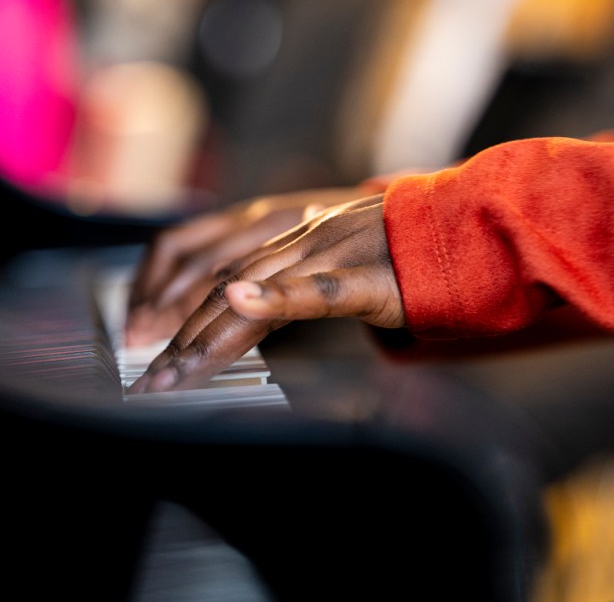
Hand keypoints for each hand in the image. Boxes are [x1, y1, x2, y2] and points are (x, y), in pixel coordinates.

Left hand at [126, 194, 403, 392]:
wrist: (466, 232)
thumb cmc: (405, 256)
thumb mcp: (337, 261)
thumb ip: (291, 280)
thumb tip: (245, 308)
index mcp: (291, 232)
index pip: (215, 267)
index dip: (173, 306)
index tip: (147, 349)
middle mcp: (301, 235)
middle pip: (223, 283)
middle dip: (179, 334)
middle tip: (148, 381)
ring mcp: (332, 251)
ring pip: (255, 288)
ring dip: (209, 333)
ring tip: (174, 371)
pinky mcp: (366, 277)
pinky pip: (316, 288)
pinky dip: (275, 296)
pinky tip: (242, 303)